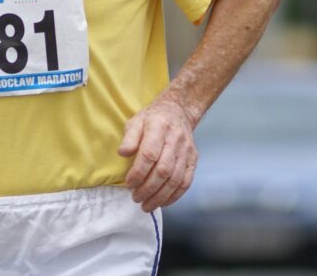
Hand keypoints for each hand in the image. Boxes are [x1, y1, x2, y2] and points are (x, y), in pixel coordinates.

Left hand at [118, 96, 198, 211]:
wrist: (178, 112)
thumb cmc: (152, 118)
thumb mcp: (136, 121)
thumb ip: (129, 137)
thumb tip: (122, 153)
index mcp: (159, 128)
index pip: (150, 154)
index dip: (139, 171)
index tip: (129, 183)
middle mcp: (175, 140)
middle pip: (163, 170)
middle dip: (148, 188)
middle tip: (136, 198)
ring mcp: (187, 151)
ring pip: (175, 179)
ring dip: (160, 196)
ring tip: (146, 205)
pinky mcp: (193, 160)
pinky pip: (186, 182)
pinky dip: (175, 195)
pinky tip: (163, 202)